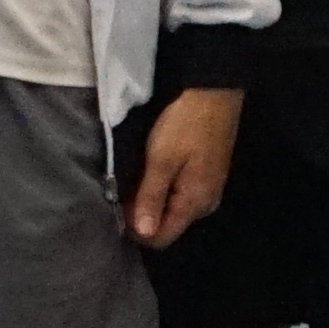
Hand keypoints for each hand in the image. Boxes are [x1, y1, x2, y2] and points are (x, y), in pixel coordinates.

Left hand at [124, 85, 242, 247]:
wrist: (213, 90)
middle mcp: (205, 203)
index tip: (115, 211)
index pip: (162, 238)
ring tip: (133, 178)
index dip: (136, 231)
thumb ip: (151, 197)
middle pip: (167, 224)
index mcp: (195, 203)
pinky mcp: (206, 174)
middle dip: (142, 214)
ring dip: (151, 199)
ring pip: (172, 208)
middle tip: (120, 191)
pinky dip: (163, 187)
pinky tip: (151, 170)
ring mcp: (208, 188)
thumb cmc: (185, 123)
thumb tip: (142, 233)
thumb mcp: (162, 158)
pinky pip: (180, 193)